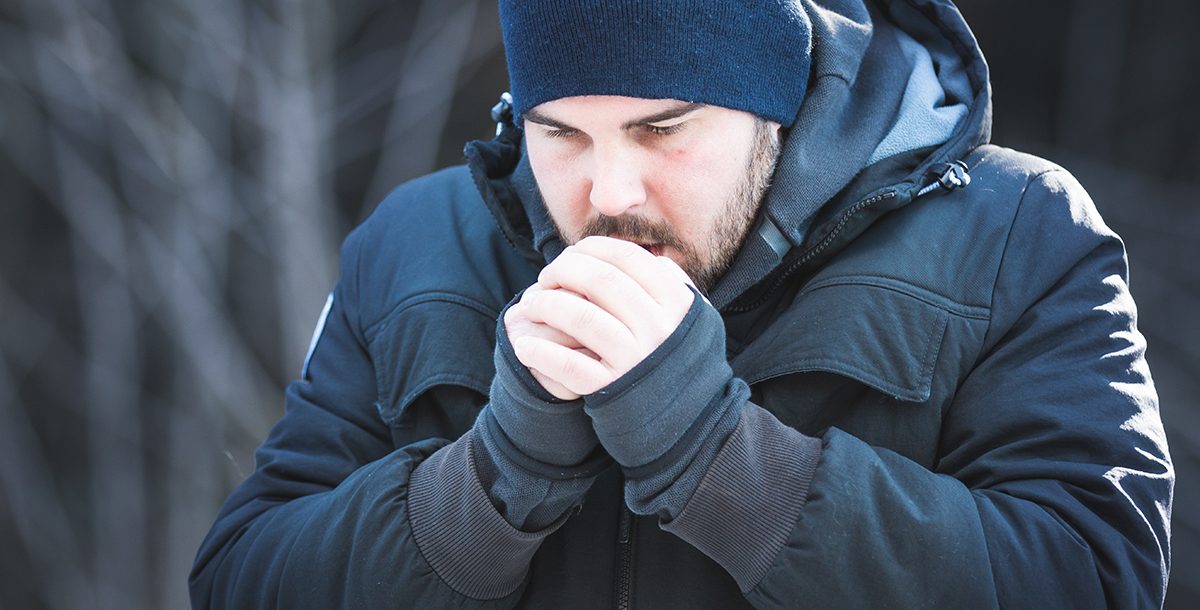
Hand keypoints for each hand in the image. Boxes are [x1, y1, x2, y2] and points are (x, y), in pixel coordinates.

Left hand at [510, 236, 695, 396]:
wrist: (685, 419)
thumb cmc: (677, 357)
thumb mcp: (689, 317)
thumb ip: (673, 285)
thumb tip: (653, 257)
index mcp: (676, 302)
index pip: (626, 257)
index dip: (591, 249)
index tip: (570, 255)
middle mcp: (659, 328)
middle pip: (600, 280)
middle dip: (563, 271)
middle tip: (545, 277)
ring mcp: (636, 359)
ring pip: (581, 316)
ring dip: (546, 305)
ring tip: (531, 306)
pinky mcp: (613, 388)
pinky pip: (569, 366)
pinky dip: (541, 354)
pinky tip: (524, 347)